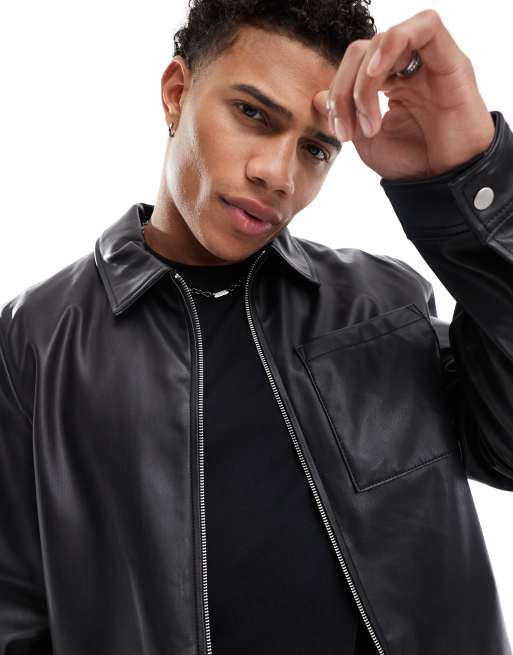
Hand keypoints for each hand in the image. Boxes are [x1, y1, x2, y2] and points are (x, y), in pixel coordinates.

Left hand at [313, 9, 495, 179]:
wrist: (447, 181)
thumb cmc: (414, 163)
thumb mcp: (368, 143)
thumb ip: (345, 117)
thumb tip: (318, 97)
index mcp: (388, 82)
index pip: (352, 68)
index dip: (337, 95)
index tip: (339, 132)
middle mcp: (408, 67)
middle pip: (362, 51)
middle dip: (344, 91)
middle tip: (349, 131)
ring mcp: (428, 61)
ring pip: (384, 39)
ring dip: (364, 81)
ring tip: (369, 123)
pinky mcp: (450, 60)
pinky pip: (425, 27)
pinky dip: (392, 45)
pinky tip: (377, 75)